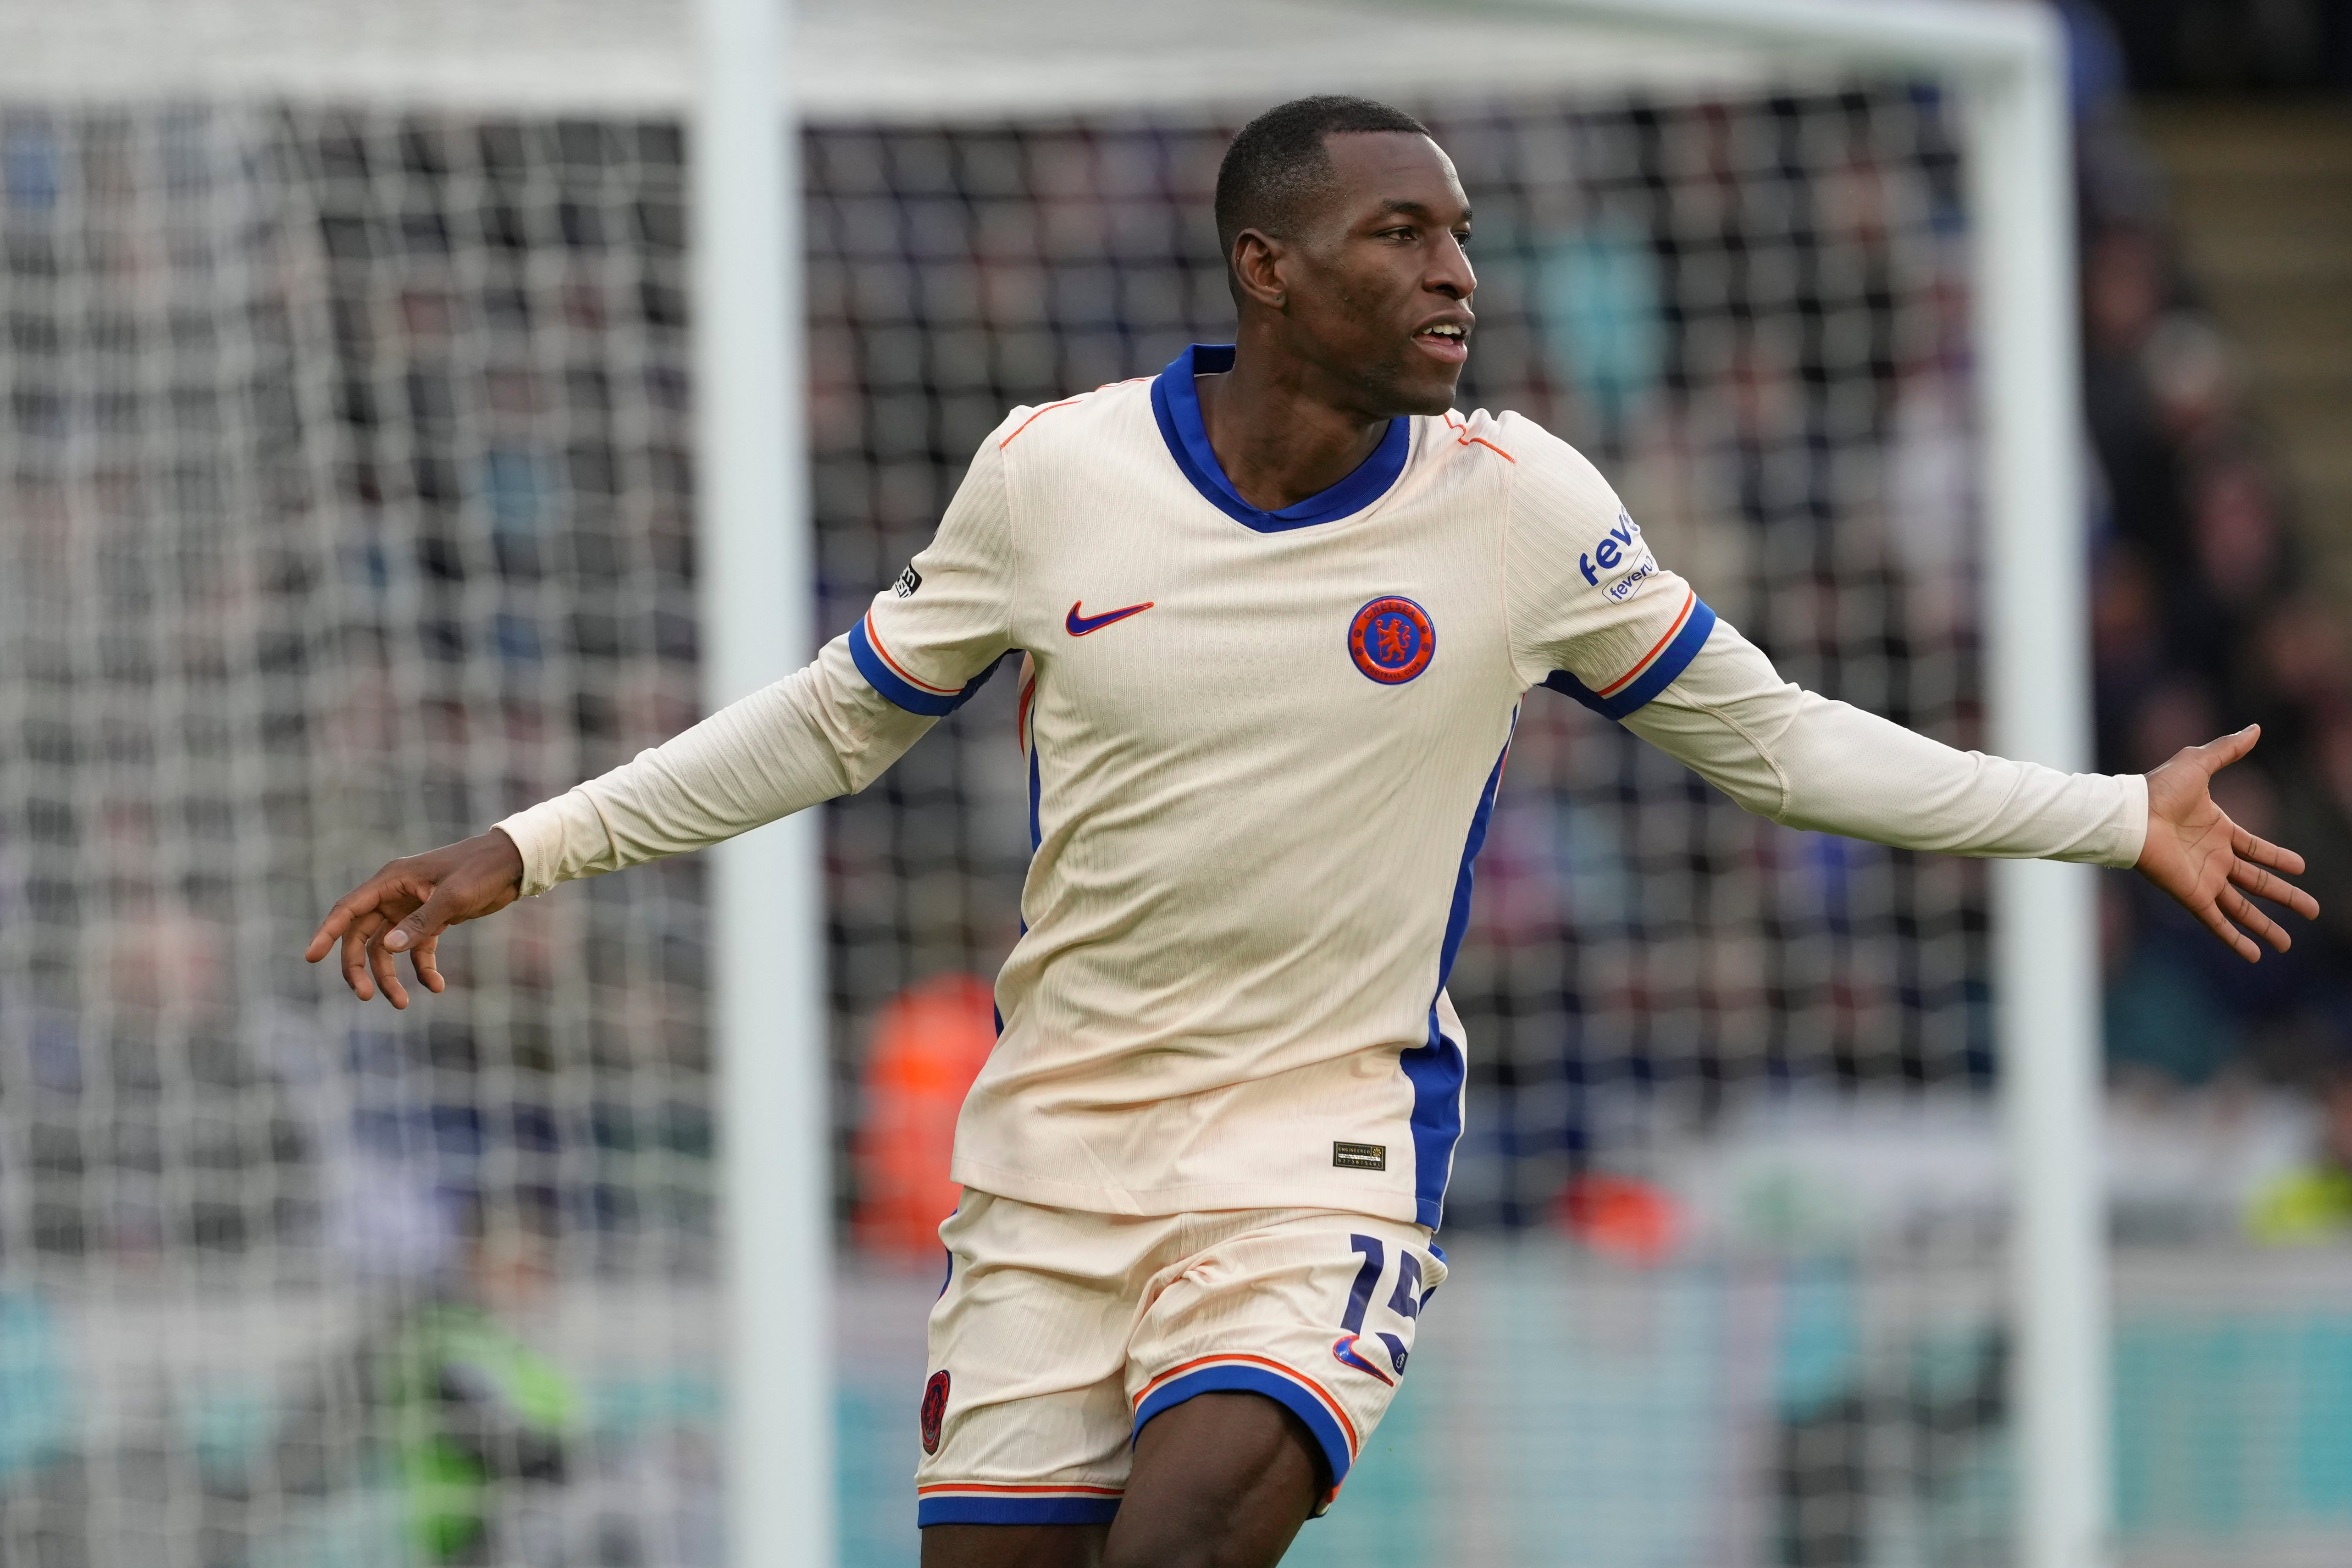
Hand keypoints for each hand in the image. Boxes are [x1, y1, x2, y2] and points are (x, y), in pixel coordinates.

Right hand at [304, 831, 525, 1007]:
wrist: (513, 863)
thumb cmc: (481, 870)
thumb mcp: (453, 897)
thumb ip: (421, 923)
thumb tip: (387, 949)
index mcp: (391, 881)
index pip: (349, 909)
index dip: (327, 932)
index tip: (311, 957)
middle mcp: (394, 894)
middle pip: (362, 936)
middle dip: (359, 967)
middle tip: (364, 996)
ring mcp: (411, 908)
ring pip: (387, 948)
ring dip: (390, 976)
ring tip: (401, 1003)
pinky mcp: (432, 919)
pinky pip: (417, 949)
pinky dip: (423, 969)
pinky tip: (436, 986)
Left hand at [2137, 726, 2319, 961]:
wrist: (2130, 814)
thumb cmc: (2158, 789)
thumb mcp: (2199, 763)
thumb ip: (2228, 749)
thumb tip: (2255, 728)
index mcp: (2219, 831)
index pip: (2257, 849)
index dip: (2279, 858)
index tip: (2301, 867)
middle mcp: (2214, 858)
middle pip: (2258, 882)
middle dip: (2285, 897)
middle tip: (2313, 910)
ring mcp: (2204, 878)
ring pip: (2243, 907)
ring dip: (2265, 926)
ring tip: (2286, 944)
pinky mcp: (2192, 894)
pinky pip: (2216, 921)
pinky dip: (2234, 938)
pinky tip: (2252, 955)